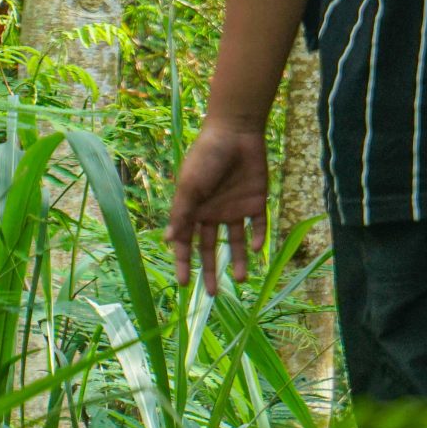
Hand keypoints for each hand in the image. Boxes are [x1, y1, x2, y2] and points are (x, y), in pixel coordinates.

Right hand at [166, 122, 271, 295]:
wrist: (236, 132)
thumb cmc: (206, 157)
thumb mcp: (190, 186)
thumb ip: (182, 214)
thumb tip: (169, 242)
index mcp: (194, 210)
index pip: (187, 243)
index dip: (184, 263)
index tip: (184, 284)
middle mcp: (213, 213)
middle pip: (211, 248)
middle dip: (211, 270)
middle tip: (214, 294)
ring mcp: (235, 208)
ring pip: (236, 241)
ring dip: (238, 259)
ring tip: (241, 279)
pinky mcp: (256, 201)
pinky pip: (257, 225)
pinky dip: (257, 237)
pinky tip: (256, 250)